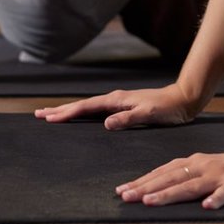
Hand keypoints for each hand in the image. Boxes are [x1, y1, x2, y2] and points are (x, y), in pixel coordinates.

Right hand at [33, 85, 199, 129]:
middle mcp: (115, 99)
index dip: (67, 112)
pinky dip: (83, 114)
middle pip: (82, 104)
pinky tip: (81, 118)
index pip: (86, 107)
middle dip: (61, 110)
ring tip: (53, 115)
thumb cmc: (168, 109)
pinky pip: (97, 111)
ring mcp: (118, 103)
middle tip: (39, 115)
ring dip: (69, 111)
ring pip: (88, 107)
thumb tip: (106, 123)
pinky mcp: (124, 108)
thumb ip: (128, 119)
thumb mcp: (149, 115)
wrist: (184, 100)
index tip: (49, 118)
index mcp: (117, 100)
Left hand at [116, 145, 223, 209]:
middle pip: (172, 177)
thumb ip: (189, 176)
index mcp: (197, 162)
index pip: (165, 171)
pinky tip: (207, 207)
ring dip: (170, 193)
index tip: (122, 191)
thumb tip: (160, 186)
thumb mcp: (210, 168)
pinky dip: (217, 199)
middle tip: (125, 197)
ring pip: (192, 185)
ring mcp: (222, 175)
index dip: (143, 180)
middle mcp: (206, 166)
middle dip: (146, 187)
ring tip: (150, 202)